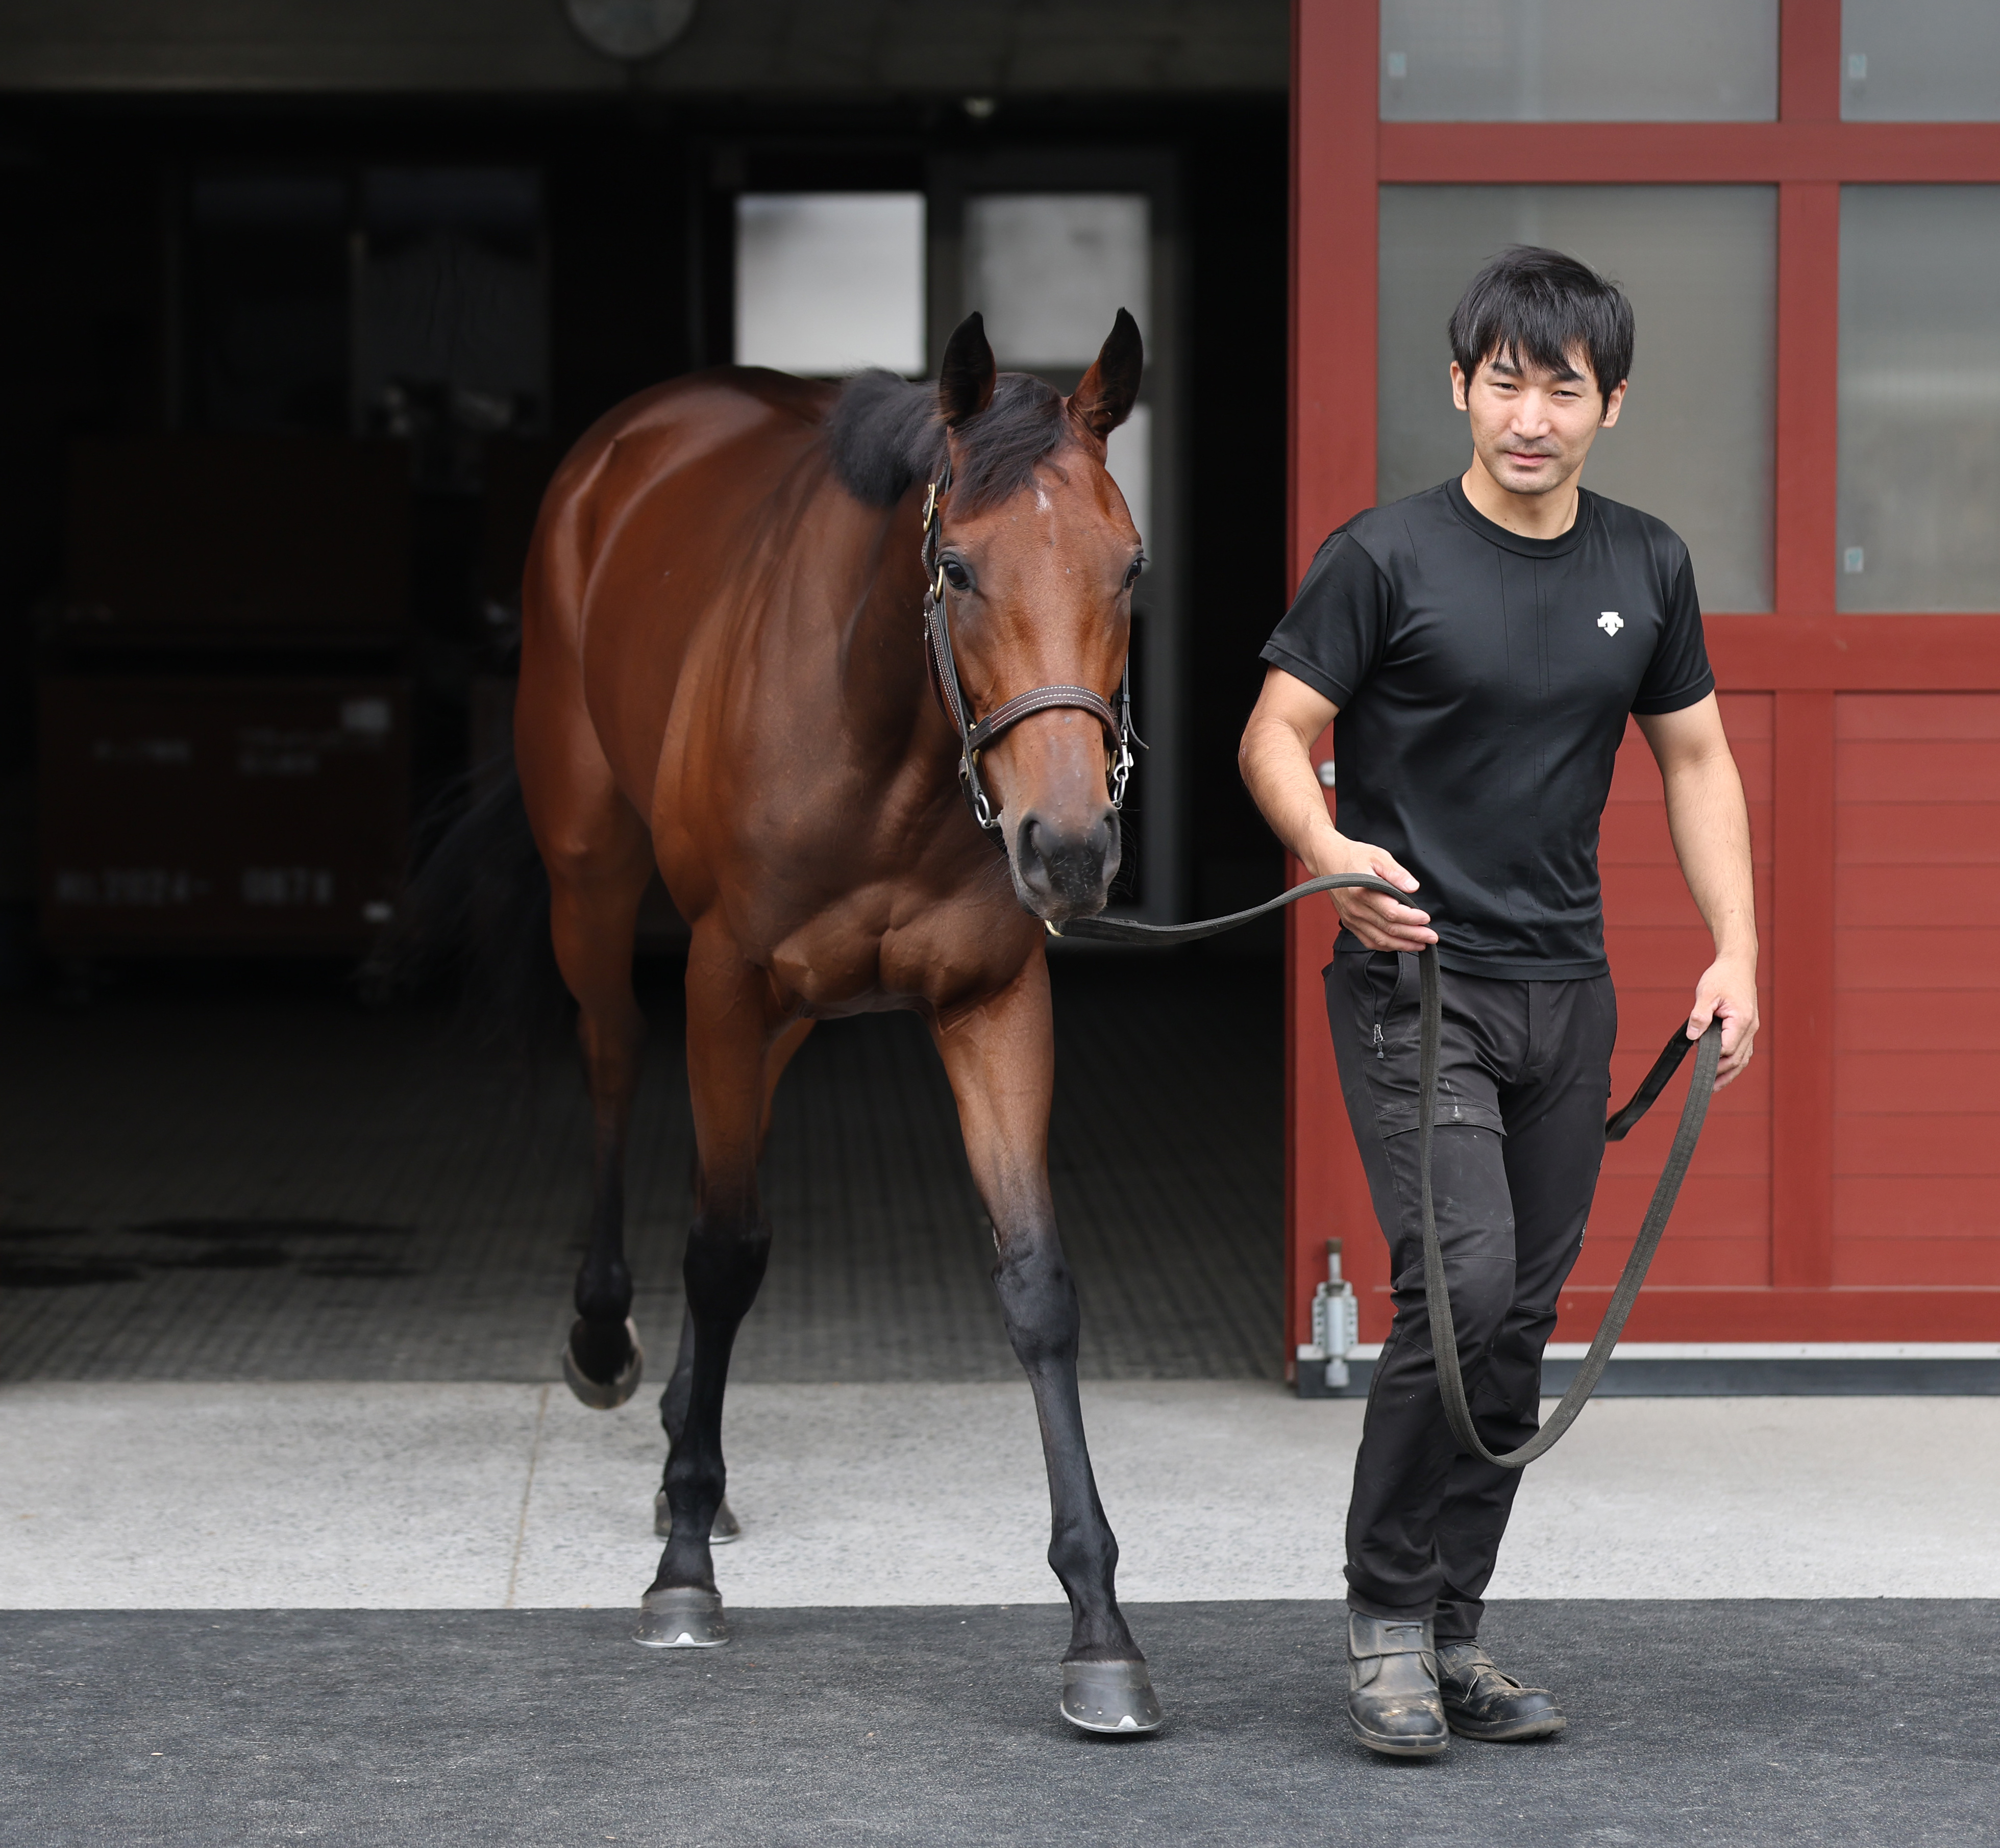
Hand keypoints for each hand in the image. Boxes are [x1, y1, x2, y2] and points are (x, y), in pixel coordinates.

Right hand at [1321, 841, 1436, 951]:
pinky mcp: (1350, 922)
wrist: (1328, 860)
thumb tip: (1412, 887)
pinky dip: (1386, 946)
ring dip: (1402, 945)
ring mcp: (1351, 918)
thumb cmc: (1354, 857)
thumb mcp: (1378, 856)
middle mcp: (1356, 909)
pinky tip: (1399, 945)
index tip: (1426, 918)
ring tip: (1420, 944)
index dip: (1411, 918)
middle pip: (1389, 929)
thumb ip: (1396, 873)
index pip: (1392, 913)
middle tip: (1431, 937)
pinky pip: (1369, 941)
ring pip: (1380, 939)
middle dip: (1413, 935)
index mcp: (1363, 892)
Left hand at [1689, 954, 1757, 1090]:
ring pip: (1743, 1058)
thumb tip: (1693, 1037)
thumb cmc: (1722, 977)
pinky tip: (1724, 1070)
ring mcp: (1751, 1028)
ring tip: (1715, 1086)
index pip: (1726, 1048)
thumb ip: (1699, 1016)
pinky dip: (1734, 1062)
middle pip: (1737, 1058)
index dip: (1711, 1055)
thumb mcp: (1706, 993)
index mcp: (1741, 1021)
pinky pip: (1743, 1049)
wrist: (1738, 964)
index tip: (1696, 1057)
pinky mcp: (1747, 1027)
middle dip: (1721, 1072)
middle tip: (1704, 1083)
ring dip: (1730, 1073)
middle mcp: (1750, 1028)